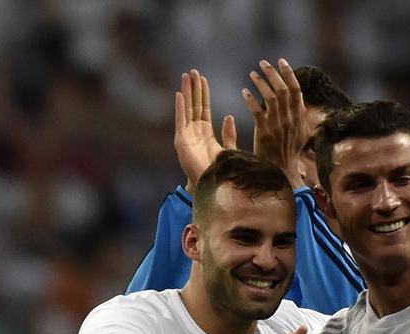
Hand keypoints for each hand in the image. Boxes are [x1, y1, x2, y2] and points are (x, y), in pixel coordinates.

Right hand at [175, 69, 237, 190]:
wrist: (213, 187)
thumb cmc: (221, 173)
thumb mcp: (229, 150)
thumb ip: (229, 134)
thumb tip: (230, 117)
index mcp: (205, 133)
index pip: (204, 108)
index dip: (203, 93)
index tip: (203, 79)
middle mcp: (194, 132)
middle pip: (194, 105)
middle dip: (194, 88)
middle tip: (193, 71)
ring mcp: (186, 136)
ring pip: (187, 109)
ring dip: (186, 92)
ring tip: (186, 76)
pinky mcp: (181, 141)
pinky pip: (181, 119)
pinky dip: (180, 106)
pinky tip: (179, 93)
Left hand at [243, 58, 306, 188]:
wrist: (280, 173)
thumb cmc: (288, 154)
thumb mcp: (300, 134)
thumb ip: (300, 116)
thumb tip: (300, 99)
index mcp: (299, 118)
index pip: (296, 90)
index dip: (289, 74)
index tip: (282, 62)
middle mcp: (290, 119)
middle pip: (284, 89)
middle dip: (274, 73)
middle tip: (263, 63)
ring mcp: (278, 125)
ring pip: (271, 97)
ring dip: (261, 82)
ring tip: (252, 74)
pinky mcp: (264, 132)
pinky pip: (257, 111)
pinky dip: (251, 99)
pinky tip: (245, 92)